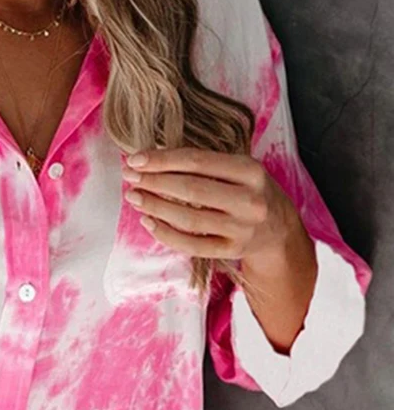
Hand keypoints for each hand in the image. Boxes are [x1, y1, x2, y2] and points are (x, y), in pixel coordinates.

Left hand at [121, 147, 303, 265]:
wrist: (279, 231)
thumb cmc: (250, 193)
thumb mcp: (240, 170)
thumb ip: (204, 164)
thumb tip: (152, 159)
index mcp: (250, 171)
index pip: (198, 161)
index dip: (162, 159)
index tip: (135, 159)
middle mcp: (249, 199)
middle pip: (191, 189)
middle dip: (154, 182)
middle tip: (130, 178)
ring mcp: (241, 228)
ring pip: (188, 218)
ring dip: (155, 207)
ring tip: (134, 197)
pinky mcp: (231, 250)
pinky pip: (191, 245)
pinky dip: (165, 234)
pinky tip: (148, 222)